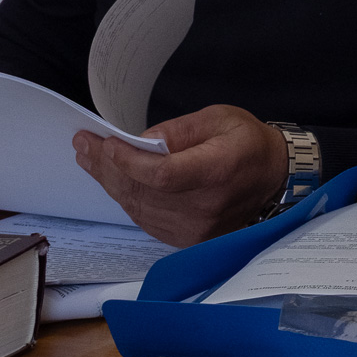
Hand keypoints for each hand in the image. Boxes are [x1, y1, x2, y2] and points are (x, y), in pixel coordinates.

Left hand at [73, 104, 287, 246]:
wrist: (273, 177)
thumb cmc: (247, 143)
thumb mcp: (219, 119)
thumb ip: (179, 130)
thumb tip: (142, 140)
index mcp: (217, 171)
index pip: (163, 174)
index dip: (129, 162)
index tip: (105, 143)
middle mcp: (205, 206)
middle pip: (143, 191)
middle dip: (107, 167)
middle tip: (83, 145)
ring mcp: (196, 228)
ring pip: (139, 207)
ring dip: (110, 183)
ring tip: (90, 160)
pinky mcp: (188, 237)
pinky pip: (146, 219)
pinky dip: (126, 199)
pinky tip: (113, 181)